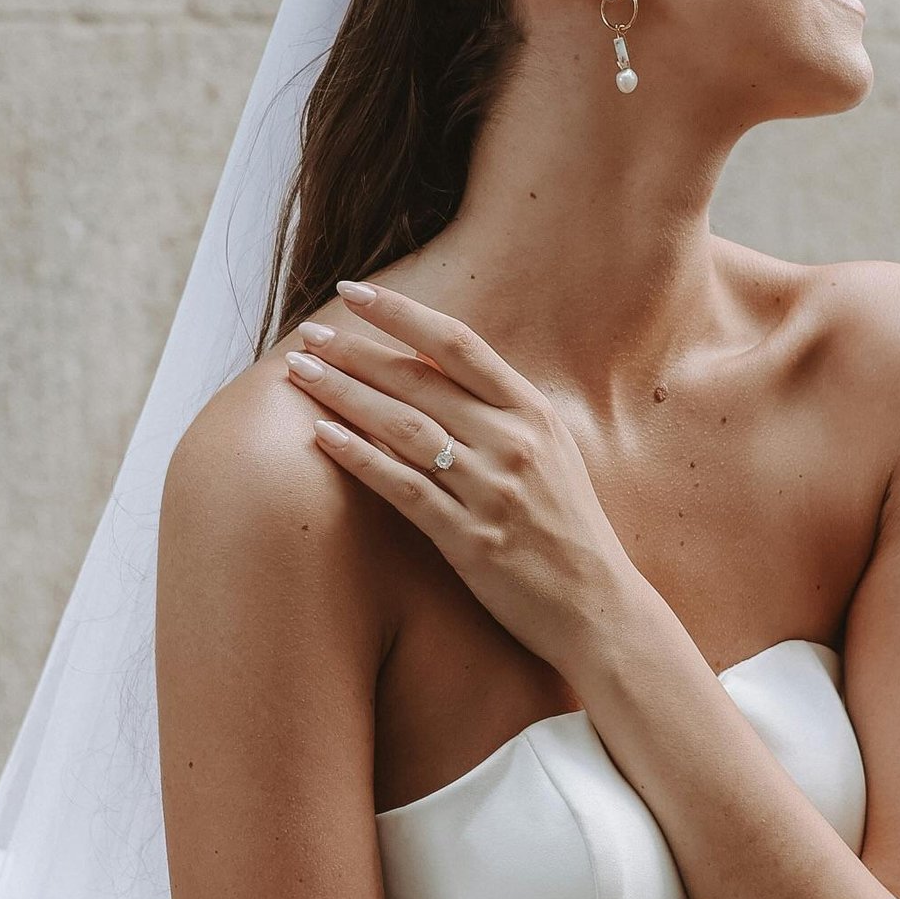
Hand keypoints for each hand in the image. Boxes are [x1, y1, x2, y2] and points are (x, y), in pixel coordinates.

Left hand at [286, 281, 635, 675]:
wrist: (598, 606)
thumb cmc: (566, 526)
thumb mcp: (550, 451)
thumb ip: (499, 410)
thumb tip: (434, 365)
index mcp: (533, 411)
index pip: (457, 344)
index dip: (401, 313)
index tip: (354, 292)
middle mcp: (513, 442)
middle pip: (419, 380)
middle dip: (356, 351)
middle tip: (309, 334)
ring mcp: (491, 490)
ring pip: (402, 427)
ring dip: (345, 395)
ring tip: (301, 373)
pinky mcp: (470, 539)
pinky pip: (402, 488)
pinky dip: (359, 458)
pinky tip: (322, 436)